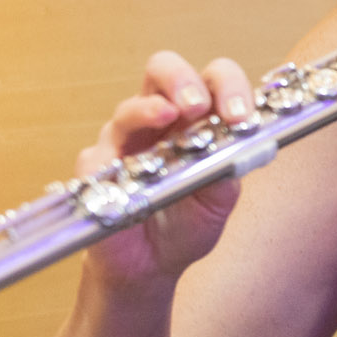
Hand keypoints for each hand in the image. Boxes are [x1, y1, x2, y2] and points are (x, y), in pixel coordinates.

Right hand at [73, 51, 255, 289]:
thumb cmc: (187, 222)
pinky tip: (127, 177)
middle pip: (163, 70)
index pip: (212, 80)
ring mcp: (123, 140)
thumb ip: (229, 170)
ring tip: (166, 116)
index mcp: (195, 117)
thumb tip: (242, 146)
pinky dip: (114, 161)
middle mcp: (158, 119)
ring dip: (149, 109)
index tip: (240, 117)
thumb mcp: (219, 199)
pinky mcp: (94, 170)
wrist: (151, 267)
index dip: (229, 87)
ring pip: (128, 108)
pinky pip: (97, 156)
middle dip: (181, 80)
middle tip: (196, 104)